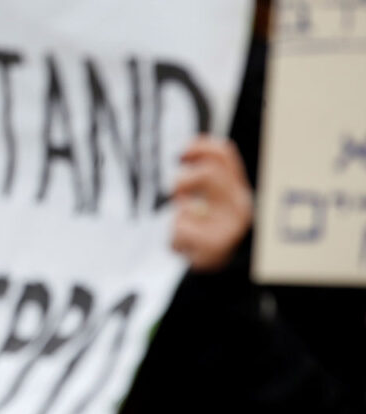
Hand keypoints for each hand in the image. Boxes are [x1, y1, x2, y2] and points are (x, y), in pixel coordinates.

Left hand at [170, 136, 252, 271]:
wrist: (220, 266)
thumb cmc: (211, 227)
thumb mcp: (213, 197)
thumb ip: (205, 173)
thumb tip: (187, 151)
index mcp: (238, 188)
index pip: (224, 154)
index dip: (199, 147)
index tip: (182, 155)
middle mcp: (239, 204)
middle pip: (208, 174)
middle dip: (183, 181)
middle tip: (179, 194)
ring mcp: (229, 225)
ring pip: (190, 203)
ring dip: (179, 210)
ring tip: (183, 220)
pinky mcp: (214, 244)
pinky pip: (180, 228)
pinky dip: (175, 238)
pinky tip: (186, 245)